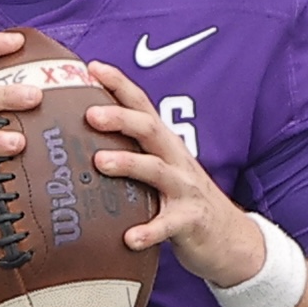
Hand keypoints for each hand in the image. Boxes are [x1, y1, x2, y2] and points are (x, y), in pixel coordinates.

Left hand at [81, 63, 262, 283]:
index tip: (92, 67)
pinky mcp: (191, 221)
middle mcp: (176, 160)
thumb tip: (77, 146)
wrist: (230, 239)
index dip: (119, 84)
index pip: (142, 107)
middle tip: (90, 114)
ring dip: (129, 164)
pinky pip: (168, 225)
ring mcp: (185, 190)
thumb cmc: (181, 201)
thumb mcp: (159, 172)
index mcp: (164, 145)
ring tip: (100, 163)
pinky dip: (149, 231)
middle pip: (150, 130)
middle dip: (121, 118)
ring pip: (157, 171)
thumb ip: (130, 156)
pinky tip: (129, 238)